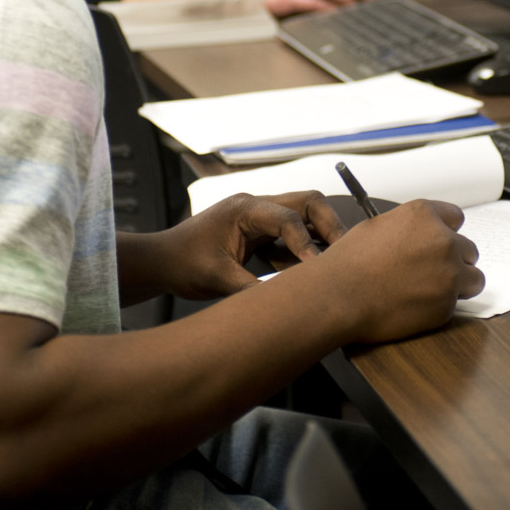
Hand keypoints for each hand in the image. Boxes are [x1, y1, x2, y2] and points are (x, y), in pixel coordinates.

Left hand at [156, 190, 347, 300]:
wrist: (162, 260)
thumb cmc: (183, 264)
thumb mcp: (218, 280)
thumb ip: (253, 290)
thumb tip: (288, 307)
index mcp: (244, 209)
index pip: (288, 218)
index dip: (307, 244)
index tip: (319, 271)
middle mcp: (256, 205)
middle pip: (307, 202)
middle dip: (330, 225)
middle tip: (346, 255)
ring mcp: (259, 215)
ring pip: (305, 213)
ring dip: (323, 234)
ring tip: (338, 263)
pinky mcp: (261, 229)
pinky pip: (294, 230)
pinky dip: (308, 245)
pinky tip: (316, 268)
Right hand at [317, 199, 483, 342]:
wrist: (339, 295)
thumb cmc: (350, 261)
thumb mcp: (378, 227)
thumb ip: (409, 228)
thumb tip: (421, 235)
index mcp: (423, 216)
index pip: (456, 217)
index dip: (446, 231)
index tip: (440, 241)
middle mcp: (442, 241)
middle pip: (468, 249)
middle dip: (454, 259)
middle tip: (430, 270)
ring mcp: (448, 274)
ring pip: (474, 278)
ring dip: (458, 283)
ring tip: (429, 288)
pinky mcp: (446, 305)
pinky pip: (455, 304)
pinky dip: (440, 305)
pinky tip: (415, 304)